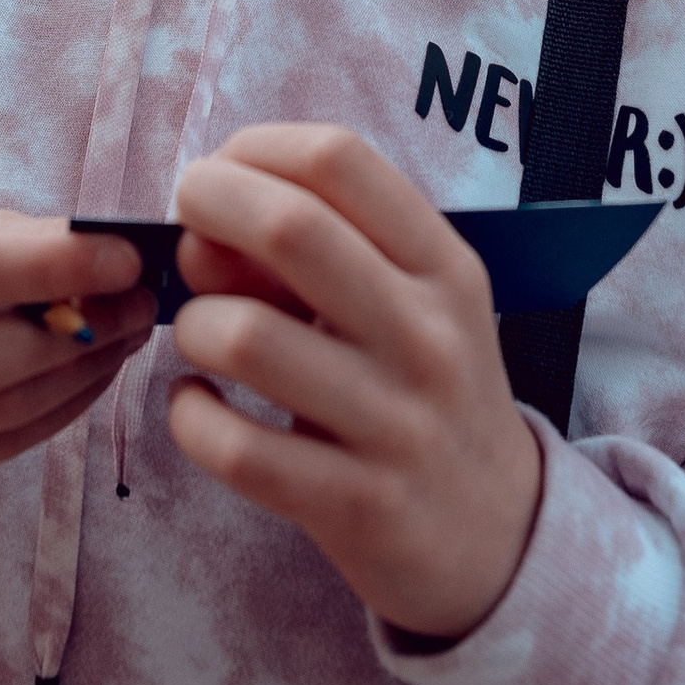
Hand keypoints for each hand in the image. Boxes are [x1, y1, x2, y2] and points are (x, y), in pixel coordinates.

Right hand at [0, 212, 151, 486]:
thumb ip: (27, 240)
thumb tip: (118, 257)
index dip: (50, 267)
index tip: (127, 258)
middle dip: (78, 333)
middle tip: (141, 304)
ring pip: (3, 408)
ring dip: (85, 371)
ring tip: (130, 332)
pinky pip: (10, 441)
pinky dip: (69, 404)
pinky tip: (98, 368)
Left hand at [166, 125, 543, 643]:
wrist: (501, 536)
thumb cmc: (428, 395)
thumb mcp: (412, 310)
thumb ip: (323, 258)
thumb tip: (201, 228)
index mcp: (445, 268)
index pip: (341, 161)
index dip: (255, 149)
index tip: (221, 172)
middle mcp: (428, 336)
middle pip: (291, 228)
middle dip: (207, 210)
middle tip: (183, 237)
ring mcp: (396, 424)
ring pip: (246, 338)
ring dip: (194, 326)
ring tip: (202, 338)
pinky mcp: (357, 505)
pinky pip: (235, 446)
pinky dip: (190, 417)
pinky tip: (199, 407)